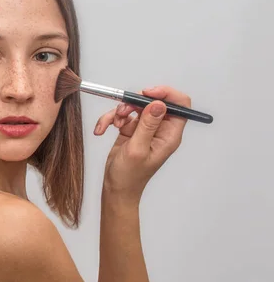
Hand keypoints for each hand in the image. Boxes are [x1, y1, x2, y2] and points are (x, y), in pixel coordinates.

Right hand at [94, 86, 190, 205]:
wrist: (115, 188)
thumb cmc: (129, 176)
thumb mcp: (138, 149)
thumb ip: (148, 125)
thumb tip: (159, 104)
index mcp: (170, 135)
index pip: (179, 104)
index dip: (165, 94)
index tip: (147, 93)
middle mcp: (160, 129)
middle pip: (153, 101)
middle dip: (135, 102)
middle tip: (123, 111)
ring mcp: (145, 129)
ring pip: (135, 106)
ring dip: (119, 111)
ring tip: (113, 124)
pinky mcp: (131, 129)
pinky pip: (121, 115)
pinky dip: (110, 119)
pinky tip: (102, 130)